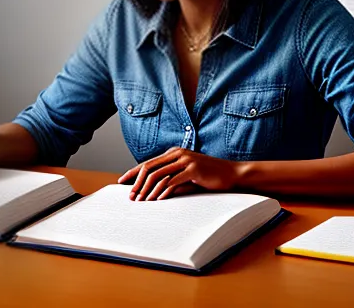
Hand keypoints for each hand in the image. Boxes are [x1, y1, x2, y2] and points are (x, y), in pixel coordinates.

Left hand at [117, 147, 240, 200]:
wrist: (231, 174)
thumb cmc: (209, 177)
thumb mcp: (187, 177)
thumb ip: (171, 180)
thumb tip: (153, 191)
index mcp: (174, 153)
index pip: (148, 162)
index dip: (133, 172)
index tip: (122, 182)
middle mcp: (177, 153)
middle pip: (149, 167)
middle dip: (137, 182)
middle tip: (130, 196)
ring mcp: (185, 160)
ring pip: (158, 174)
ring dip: (147, 189)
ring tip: (140, 201)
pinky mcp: (192, 169)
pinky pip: (172, 181)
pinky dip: (161, 191)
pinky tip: (156, 200)